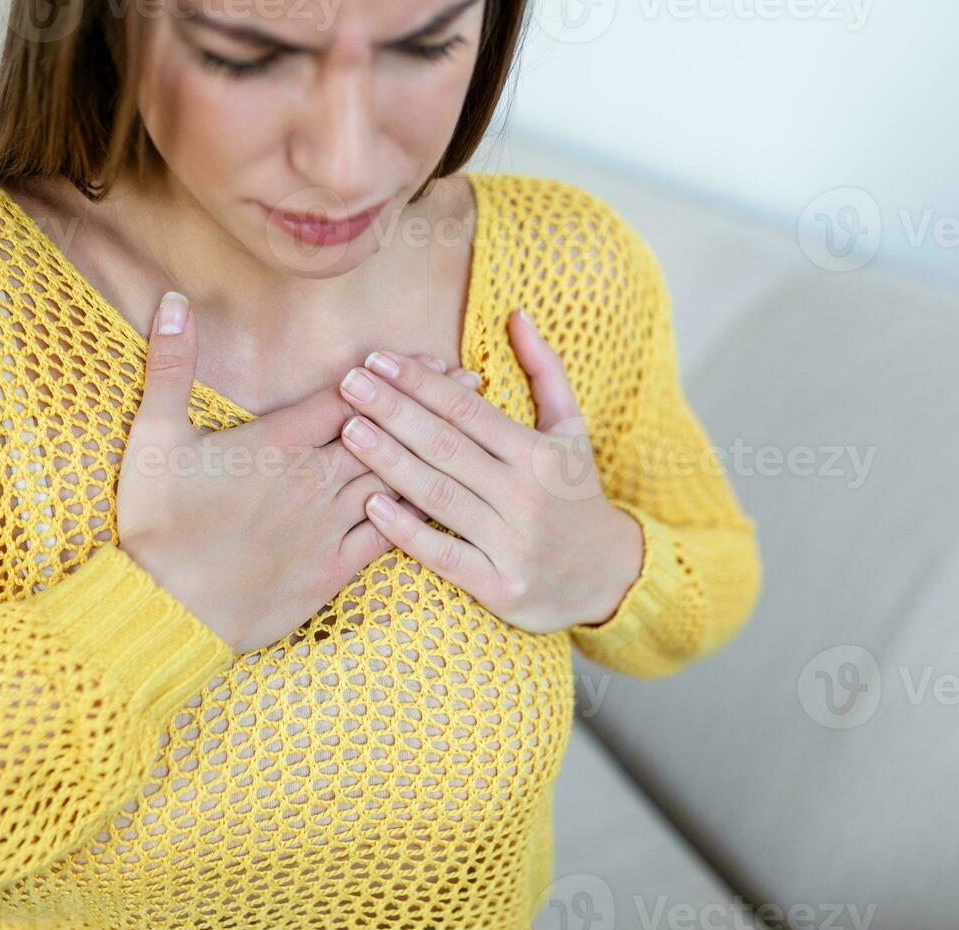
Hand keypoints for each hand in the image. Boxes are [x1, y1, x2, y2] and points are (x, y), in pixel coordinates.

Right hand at [114, 291, 480, 653]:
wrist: (165, 609)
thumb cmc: (156, 524)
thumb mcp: (154, 438)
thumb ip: (171, 366)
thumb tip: (174, 303)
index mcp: (278, 443)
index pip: (347, 397)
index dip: (390, 374)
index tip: (428, 357)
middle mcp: (313, 480)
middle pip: (386, 432)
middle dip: (430, 405)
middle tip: (471, 383)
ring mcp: (328, 527)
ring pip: (394, 480)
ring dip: (432, 453)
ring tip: (470, 432)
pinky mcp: (332, 570)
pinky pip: (388, 537)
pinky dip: (417, 516)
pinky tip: (444, 504)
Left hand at [335, 307, 644, 633]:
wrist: (610, 577)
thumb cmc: (576, 494)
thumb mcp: (572, 430)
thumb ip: (545, 370)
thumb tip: (517, 313)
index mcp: (538, 454)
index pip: (468, 410)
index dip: (421, 383)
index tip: (378, 360)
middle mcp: (525, 496)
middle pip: (447, 446)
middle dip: (393, 411)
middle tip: (349, 384)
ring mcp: (513, 543)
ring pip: (439, 496)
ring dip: (389, 461)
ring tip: (349, 430)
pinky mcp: (500, 587)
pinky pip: (445, 556)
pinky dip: (407, 532)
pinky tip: (371, 505)